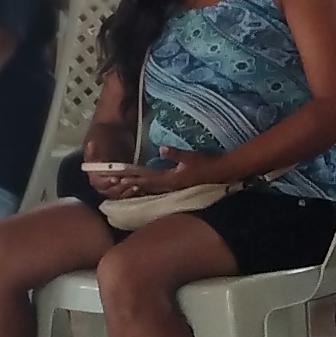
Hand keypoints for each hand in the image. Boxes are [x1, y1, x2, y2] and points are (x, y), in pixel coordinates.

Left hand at [89, 153, 205, 199]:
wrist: (221, 173)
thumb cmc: (206, 163)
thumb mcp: (191, 157)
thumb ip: (175, 154)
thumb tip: (160, 148)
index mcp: (170, 178)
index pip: (147, 178)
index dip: (132, 177)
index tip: (119, 177)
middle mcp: (169, 185)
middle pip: (145, 185)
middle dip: (130, 184)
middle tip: (114, 183)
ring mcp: (172, 186)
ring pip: (150, 187)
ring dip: (136, 186)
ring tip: (123, 186)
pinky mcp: (176, 184)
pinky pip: (157, 186)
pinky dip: (146, 185)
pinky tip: (141, 185)